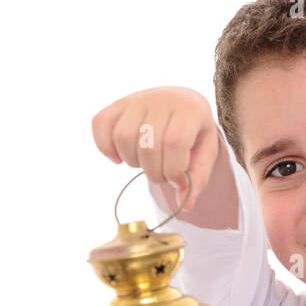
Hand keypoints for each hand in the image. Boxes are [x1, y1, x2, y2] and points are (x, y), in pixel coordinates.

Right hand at [91, 85, 218, 212]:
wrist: (181, 103)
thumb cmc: (193, 134)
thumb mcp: (205, 155)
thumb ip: (197, 179)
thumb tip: (185, 205)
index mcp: (189, 109)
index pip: (174, 143)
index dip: (174, 171)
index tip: (178, 179)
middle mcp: (161, 99)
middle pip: (147, 146)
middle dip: (154, 173)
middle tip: (162, 173)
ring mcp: (136, 99)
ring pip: (122, 137)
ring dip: (132, 162)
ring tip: (145, 162)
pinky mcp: (117, 104)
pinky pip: (100, 125)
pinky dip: (106, 148)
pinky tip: (120, 156)